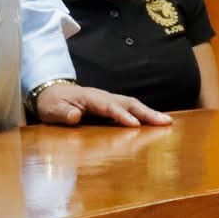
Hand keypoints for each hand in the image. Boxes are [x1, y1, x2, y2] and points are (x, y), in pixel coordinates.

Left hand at [32, 83, 172, 127]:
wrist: (51, 92)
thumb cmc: (52, 103)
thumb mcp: (51, 109)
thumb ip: (62, 113)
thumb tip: (75, 117)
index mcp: (89, 97)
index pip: (108, 107)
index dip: (121, 116)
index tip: (134, 125)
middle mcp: (102, 96)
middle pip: (128, 103)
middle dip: (146, 113)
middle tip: (165, 122)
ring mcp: (108, 100)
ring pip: (132, 104)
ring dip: (149, 113)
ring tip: (167, 123)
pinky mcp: (110, 105)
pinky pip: (129, 108)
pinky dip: (143, 114)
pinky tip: (155, 123)